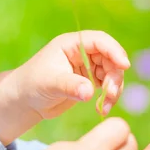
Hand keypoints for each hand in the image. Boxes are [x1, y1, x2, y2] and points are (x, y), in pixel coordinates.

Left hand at [12, 30, 129, 119]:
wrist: (25, 100)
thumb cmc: (32, 85)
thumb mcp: (50, 84)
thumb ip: (70, 86)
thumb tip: (90, 92)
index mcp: (70, 44)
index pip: (98, 41)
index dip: (114, 50)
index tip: (124, 66)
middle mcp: (81, 52)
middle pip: (110, 57)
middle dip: (115, 75)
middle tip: (111, 94)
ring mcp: (86, 67)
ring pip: (112, 72)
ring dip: (114, 88)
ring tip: (105, 106)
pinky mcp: (89, 81)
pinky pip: (108, 85)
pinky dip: (110, 97)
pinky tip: (102, 109)